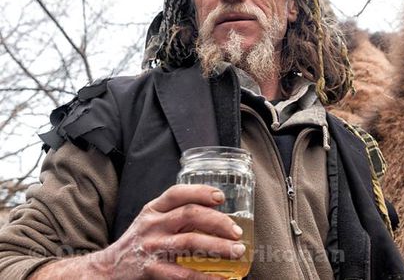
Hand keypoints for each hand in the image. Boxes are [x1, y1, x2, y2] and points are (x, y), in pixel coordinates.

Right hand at [32, 184, 244, 278]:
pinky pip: (183, 274)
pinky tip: (222, 278)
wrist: (107, 270)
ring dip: (218, 247)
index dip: (200, 192)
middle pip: (190, 215)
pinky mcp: (151, 270)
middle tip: (237, 231)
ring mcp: (151, 248)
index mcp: (153, 209)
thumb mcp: (150, 220)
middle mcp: (152, 225)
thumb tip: (216, 212)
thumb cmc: (138, 242)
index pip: (177, 193)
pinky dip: (205, 277)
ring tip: (237, 251)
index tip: (220, 197)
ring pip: (190, 243)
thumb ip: (175, 214)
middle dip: (218, 221)